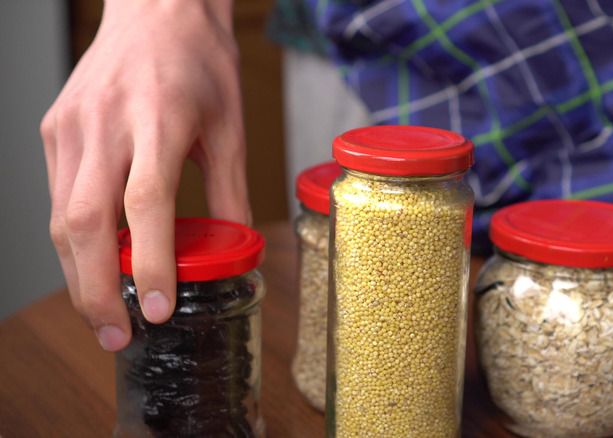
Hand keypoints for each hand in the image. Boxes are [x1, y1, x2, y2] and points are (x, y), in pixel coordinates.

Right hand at [40, 0, 250, 350]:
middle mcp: (106, 125)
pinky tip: (94, 264)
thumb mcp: (231, 127)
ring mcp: (72, 127)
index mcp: (159, 120)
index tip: (158, 309)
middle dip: (96, 290)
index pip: (146, 204)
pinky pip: (57, 197)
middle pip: (85, 223)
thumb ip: (230, 193)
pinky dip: (74, 240)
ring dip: (79, 275)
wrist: (156, 9)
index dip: (152, 263)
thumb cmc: (200, 63)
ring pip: (61, 217)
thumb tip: (235, 248)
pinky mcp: (55, 130)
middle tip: (118, 336)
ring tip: (104, 314)